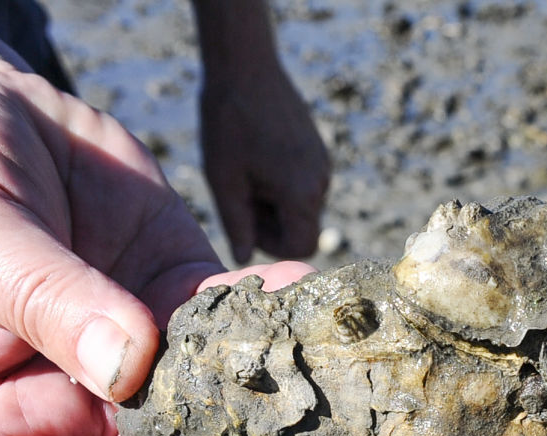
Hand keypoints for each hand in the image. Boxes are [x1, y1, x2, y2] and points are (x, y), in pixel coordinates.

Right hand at [0, 1, 295, 435]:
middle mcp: (65, 409)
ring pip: (216, 407)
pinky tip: (302, 289)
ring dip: (269, 392)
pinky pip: (235, 323)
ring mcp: (130, 358)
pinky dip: (274, 313)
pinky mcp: (174, 297)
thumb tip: (132, 368)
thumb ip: (43, 300)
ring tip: (317, 365)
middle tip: (294, 425)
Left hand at [196, 5, 329, 262]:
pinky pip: (304, 183)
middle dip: (272, 222)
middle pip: (303, 227)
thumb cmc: (228, 123)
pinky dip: (282, 183)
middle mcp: (321, 182)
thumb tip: (242, 258)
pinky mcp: (318, 150)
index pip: (301, 246)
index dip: (273, 245)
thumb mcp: (224, 180)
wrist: (245, 67)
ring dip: (275, 201)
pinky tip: (257, 156)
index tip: (246, 222)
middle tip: (240, 194)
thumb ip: (236, 225)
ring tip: (246, 170)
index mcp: (300, 193)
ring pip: (302, 205)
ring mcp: (323, 164)